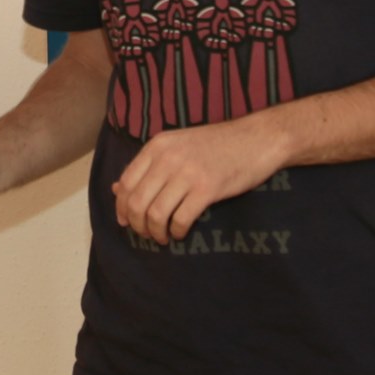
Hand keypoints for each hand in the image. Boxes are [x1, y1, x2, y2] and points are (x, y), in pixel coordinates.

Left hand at [112, 118, 284, 243]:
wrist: (256, 138)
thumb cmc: (217, 144)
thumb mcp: (177, 146)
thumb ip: (148, 166)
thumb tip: (117, 188)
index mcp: (157, 145)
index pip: (126, 182)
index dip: (121, 206)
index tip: (125, 221)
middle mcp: (168, 158)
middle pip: (137, 201)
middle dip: (137, 224)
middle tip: (146, 234)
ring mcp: (188, 173)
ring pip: (155, 213)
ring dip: (155, 232)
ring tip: (163, 237)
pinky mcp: (208, 189)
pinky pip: (181, 219)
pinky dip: (177, 231)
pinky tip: (180, 232)